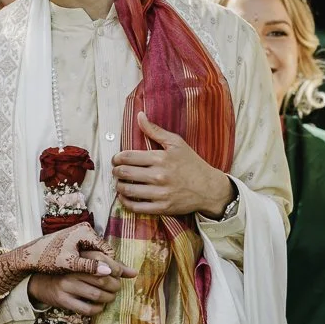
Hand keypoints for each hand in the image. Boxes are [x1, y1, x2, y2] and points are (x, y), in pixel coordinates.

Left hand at [8, 224, 124, 277]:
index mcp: (85, 232)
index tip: (114, 280)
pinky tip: (91, 275)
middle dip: (107, 266)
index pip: (107, 251)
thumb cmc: (47, 258)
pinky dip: (92, 263)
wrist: (30, 255)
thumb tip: (108, 271)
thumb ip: (90, 267)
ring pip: (97, 253)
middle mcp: (84, 230)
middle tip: (112, 283)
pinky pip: (89, 252)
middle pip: (103, 251)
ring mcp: (80, 234)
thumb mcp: (70, 264)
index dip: (111, 266)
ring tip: (102, 281)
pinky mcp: (75, 239)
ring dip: (99, 265)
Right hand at [28, 250, 132, 316]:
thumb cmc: (69, 271)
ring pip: (97, 295)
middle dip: (115, 286)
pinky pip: (86, 309)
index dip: (117, 269)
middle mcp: (72, 270)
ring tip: (109, 297)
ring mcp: (66, 285)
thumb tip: (134, 273)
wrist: (40, 281)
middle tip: (115, 288)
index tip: (120, 274)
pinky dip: (98, 309)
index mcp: (78, 257)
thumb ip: (110, 266)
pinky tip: (99, 305)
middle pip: (103, 279)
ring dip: (109, 298)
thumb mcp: (85, 263)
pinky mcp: (62, 300)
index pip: (104, 260)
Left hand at [113, 112, 232, 218]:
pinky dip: (126, 202)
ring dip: (119, 186)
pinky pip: (137, 207)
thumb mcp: (176, 143)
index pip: (128, 157)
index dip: (117, 158)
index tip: (116, 159)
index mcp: (160, 158)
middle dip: (116, 171)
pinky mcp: (162, 208)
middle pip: (125, 173)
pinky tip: (125, 197)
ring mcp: (160, 193)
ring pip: (128, 190)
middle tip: (116, 171)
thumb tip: (139, 116)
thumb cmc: (192, 163)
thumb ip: (155, 130)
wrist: (208, 188)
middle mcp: (159, 176)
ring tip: (119, 183)